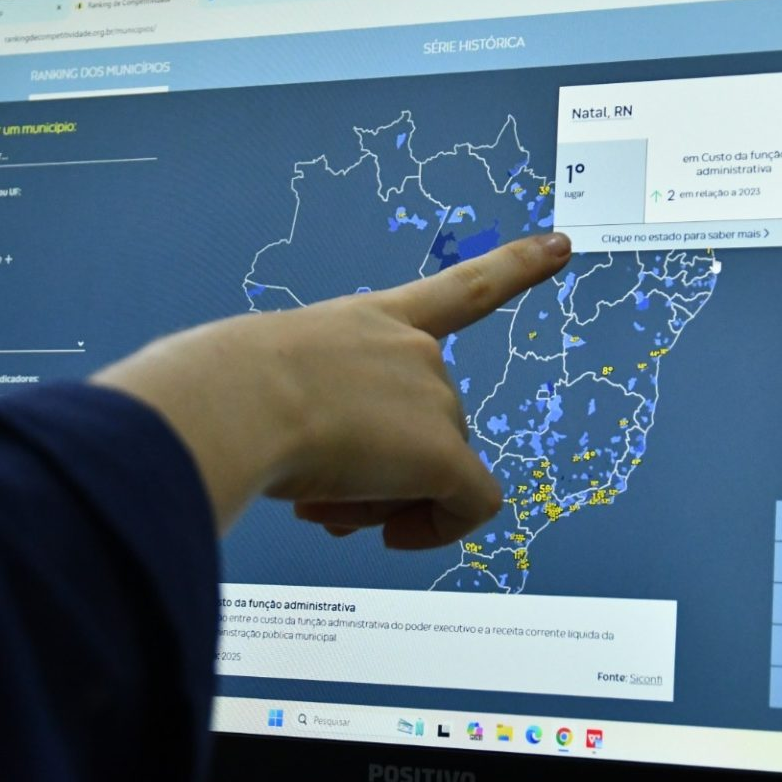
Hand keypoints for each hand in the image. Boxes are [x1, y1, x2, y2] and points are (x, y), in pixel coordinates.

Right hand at [92, 232, 571, 546]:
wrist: (230, 402)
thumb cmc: (218, 393)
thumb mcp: (264, 387)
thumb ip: (310, 420)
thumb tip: (332, 491)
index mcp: (369, 321)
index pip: (458, 290)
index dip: (516, 266)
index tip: (562, 244)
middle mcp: (413, 351)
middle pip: (426, 432)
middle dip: (383, 472)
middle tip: (321, 494)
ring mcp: (434, 397)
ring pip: (432, 475)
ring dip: (384, 501)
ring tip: (321, 503)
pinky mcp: (442, 452)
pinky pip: (469, 505)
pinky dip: (438, 529)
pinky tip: (392, 537)